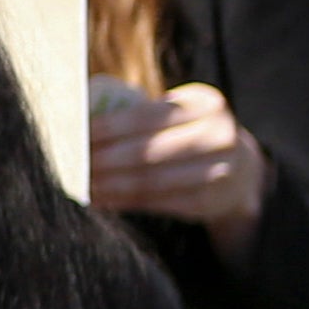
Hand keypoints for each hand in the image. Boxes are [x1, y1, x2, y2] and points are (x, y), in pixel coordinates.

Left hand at [87, 80, 270, 234]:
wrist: (239, 166)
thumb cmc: (186, 132)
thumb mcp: (176, 112)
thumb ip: (137, 113)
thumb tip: (77, 120)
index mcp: (206, 104)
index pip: (146, 116)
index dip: (106, 127)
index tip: (73, 134)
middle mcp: (220, 137)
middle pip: (148, 152)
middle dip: (102, 159)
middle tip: (69, 163)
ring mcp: (221, 172)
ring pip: (151, 181)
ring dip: (108, 185)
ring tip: (78, 184)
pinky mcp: (210, 203)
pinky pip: (158, 203)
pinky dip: (123, 202)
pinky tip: (99, 199)